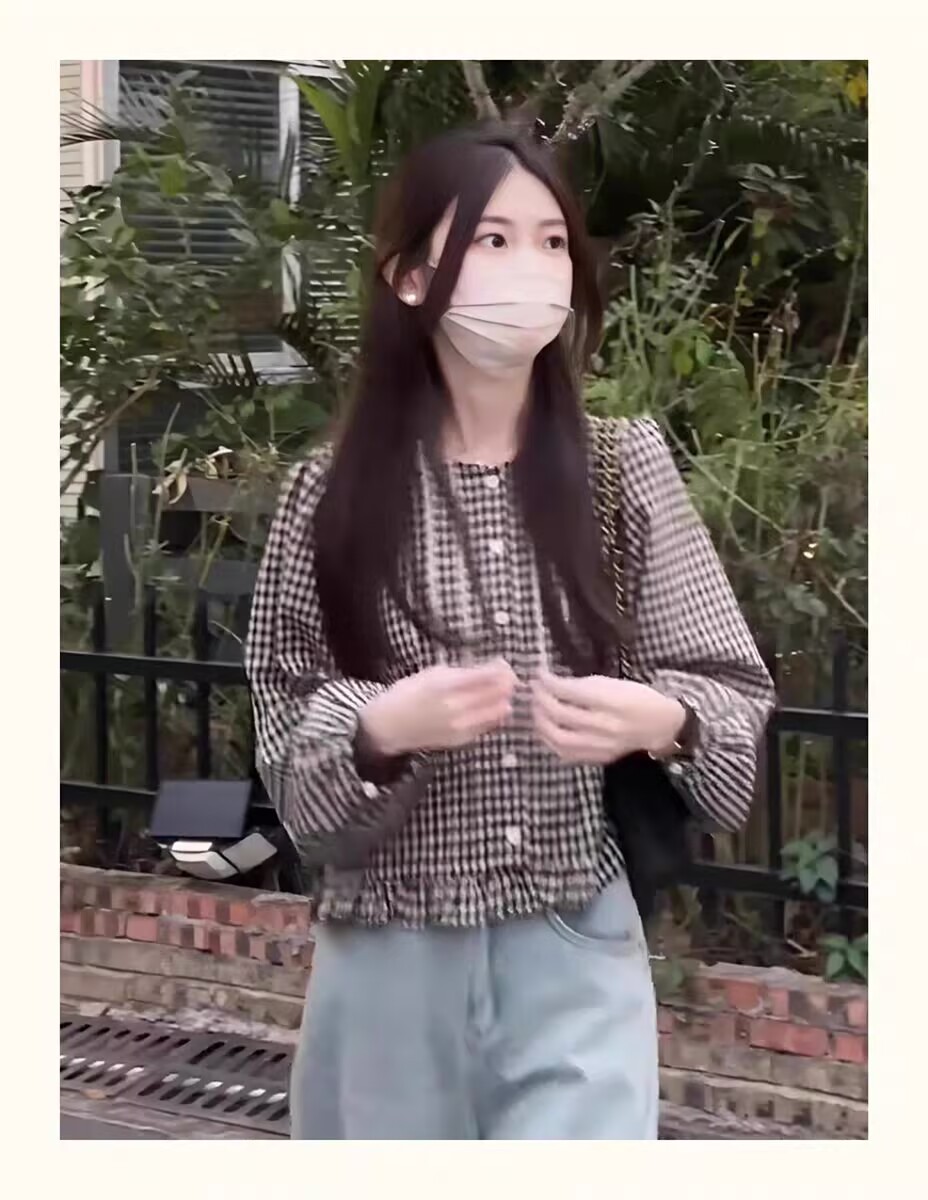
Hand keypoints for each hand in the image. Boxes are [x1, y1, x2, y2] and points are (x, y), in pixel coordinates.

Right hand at [360, 659, 517, 757]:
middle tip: (509, 677)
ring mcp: (459, 726)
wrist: (390, 725)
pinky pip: (488, 727)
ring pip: (496, 712)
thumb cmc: (409, 694)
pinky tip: (495, 709)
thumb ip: (462, 671)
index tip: (504, 665)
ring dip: (504, 700)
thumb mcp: (433, 673)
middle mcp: (455, 707)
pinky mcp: (461, 739)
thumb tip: (489, 668)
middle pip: (495, 694)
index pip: (486, 676)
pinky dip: (495, 716)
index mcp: (447, 685)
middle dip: (507, 684)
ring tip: (503, 693)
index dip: (501, 670)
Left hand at [531, 668, 684, 764]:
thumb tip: (551, 683)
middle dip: (540, 701)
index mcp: (611, 701)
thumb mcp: (613, 682)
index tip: (538, 675)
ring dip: (540, 722)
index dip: (548, 682)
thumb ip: (583, 685)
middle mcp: (605, 726)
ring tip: (536, 710)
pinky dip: (550, 741)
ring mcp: (600, 746)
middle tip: (534, 692)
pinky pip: (565, 754)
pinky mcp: (597, 759)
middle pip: (560, 714)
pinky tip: (546, 729)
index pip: (570, 691)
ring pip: (558, 738)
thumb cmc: (635, 698)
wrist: (659, 725)